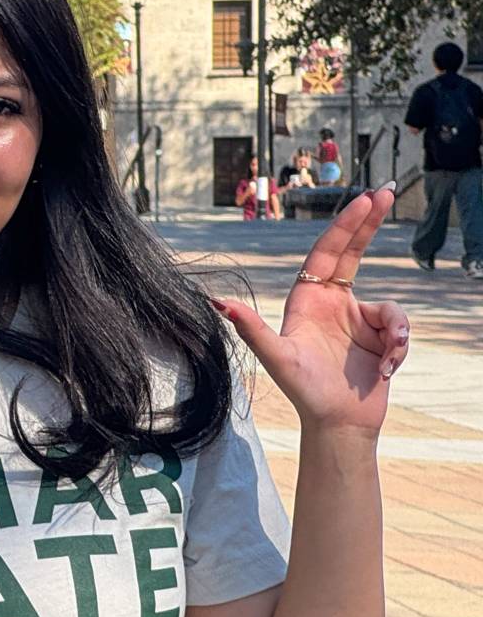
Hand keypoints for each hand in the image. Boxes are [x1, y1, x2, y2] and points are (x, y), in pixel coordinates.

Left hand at [215, 187, 409, 439]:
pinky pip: (399, 330)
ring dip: (394, 330)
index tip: (364, 200)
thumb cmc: (303, 391)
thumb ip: (251, 329)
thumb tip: (217, 303)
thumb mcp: (277, 358)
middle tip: (386, 192)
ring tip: (385, 359)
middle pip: (352, 253)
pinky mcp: (379, 338)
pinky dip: (399, 348)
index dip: (344, 225)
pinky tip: (386, 370)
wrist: (337, 424)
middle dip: (368, 223)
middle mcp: (331, 304)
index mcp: (306, 300)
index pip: (326, 253)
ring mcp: (357, 320)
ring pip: (388, 307)